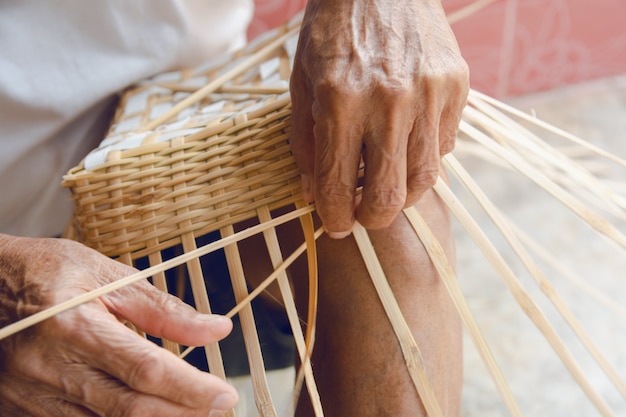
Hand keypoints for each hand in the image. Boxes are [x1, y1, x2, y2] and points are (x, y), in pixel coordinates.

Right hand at [0, 234, 237, 416]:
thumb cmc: (49, 271)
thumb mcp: (108, 276)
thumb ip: (163, 309)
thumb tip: (216, 330)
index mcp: (74, 325)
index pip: (146, 369)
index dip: (191, 388)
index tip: (226, 393)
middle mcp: (49, 367)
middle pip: (130, 408)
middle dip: (183, 413)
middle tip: (220, 408)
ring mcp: (30, 396)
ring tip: (193, 413)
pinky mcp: (21, 410)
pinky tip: (151, 416)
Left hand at [289, 0, 468, 237]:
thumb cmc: (332, 31)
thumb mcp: (302, 83)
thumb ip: (305, 143)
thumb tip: (314, 195)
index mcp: (340, 100)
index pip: (338, 185)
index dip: (336, 217)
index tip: (337, 224)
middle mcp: (388, 100)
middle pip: (390, 194)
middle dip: (373, 219)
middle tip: (364, 216)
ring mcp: (429, 92)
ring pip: (425, 177)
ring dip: (403, 193)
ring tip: (386, 185)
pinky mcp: (456, 84)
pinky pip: (445, 143)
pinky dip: (424, 154)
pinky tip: (407, 142)